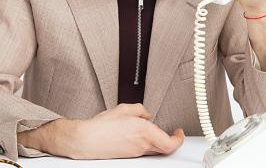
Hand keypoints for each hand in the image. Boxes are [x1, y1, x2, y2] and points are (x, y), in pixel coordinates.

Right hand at [22, 103, 184, 158]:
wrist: (86, 140)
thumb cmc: (101, 126)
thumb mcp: (124, 109)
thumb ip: (140, 110)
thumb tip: (146, 114)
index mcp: (145, 132)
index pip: (171, 143)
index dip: (179, 139)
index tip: (179, 132)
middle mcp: (142, 145)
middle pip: (165, 148)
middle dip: (170, 140)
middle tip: (172, 134)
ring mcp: (136, 153)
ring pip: (154, 149)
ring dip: (157, 141)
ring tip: (152, 131)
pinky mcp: (128, 156)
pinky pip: (143, 150)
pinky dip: (145, 143)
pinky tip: (137, 136)